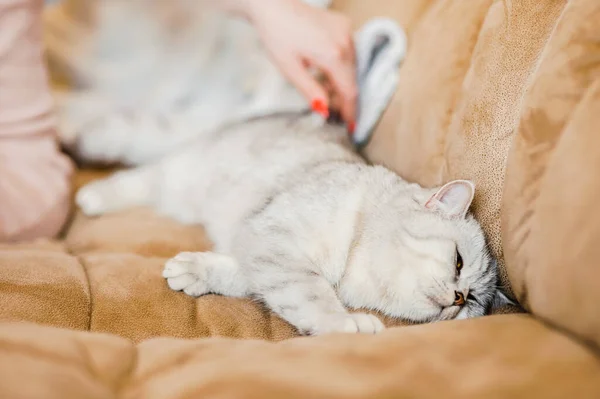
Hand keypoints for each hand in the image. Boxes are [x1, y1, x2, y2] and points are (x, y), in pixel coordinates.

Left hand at [247, 0, 357, 128]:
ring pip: (352, 67)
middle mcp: (345, 41)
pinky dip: (340, 66)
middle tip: (337, 115)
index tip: (351, 127)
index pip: (349, 90)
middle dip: (344, 98)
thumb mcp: (289, 69)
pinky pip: (348, 52)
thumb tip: (325, 111)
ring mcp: (347, 30)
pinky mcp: (344, 24)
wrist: (273, 4)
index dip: (350, 110)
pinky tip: (324, 71)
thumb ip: (310, 91)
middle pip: (352, 79)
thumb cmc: (276, 35)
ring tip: (325, 91)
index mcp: (333, 54)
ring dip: (341, 82)